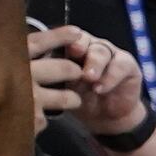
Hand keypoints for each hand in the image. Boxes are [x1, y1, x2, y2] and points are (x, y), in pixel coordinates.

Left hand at [30, 27, 150, 138]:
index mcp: (69, 50)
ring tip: (89, 78)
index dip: (57, 39)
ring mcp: (109, 54)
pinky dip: (110, 76)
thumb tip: (29, 74)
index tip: (50, 47)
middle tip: (73, 53)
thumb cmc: (80, 100)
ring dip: (94, 63)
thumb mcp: (62, 90)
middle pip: (82, 39)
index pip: (62, 38)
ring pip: (101, 51)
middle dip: (77, 46)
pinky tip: (101, 88)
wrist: (107, 117)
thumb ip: (50, 80)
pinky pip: (120, 64)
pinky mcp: (127, 64)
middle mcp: (89, 47)